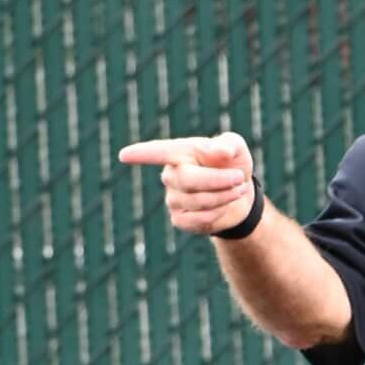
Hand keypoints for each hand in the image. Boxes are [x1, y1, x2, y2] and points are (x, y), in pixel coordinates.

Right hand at [118, 131, 257, 235]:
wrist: (240, 195)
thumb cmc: (232, 165)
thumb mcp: (236, 148)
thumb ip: (229, 145)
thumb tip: (217, 151)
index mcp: (179, 152)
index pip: (157, 152)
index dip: (141, 154)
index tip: (124, 155)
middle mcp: (170, 175)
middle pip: (187, 179)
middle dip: (218, 181)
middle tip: (239, 178)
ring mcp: (172, 198)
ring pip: (197, 201)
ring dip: (224, 196)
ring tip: (237, 189)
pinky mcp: (180, 219)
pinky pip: (198, 219)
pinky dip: (218, 213)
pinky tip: (222, 206)